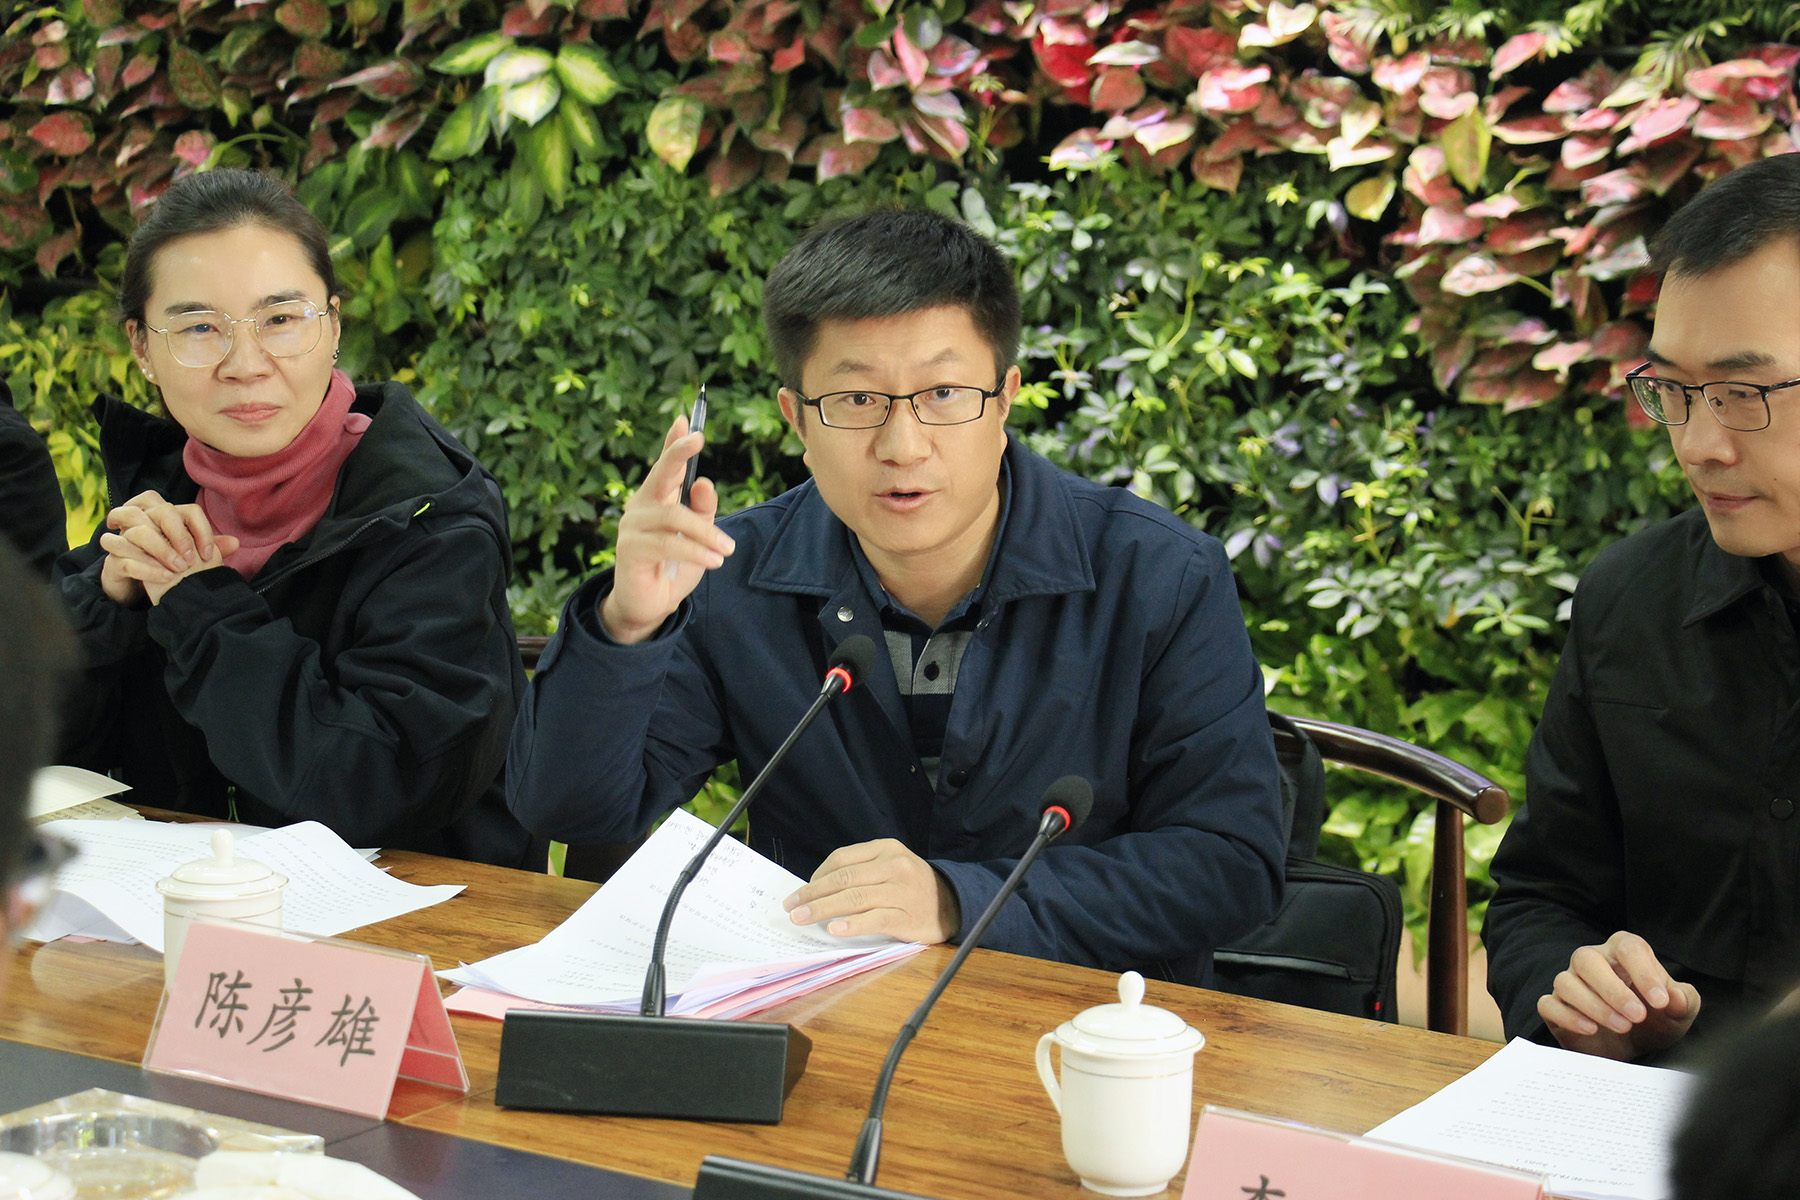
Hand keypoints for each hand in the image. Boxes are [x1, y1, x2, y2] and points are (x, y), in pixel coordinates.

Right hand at [97, 491, 239, 605]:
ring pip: (137, 529)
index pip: (185, 510)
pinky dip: (145, 567)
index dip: (200, 529)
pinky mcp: (112, 559)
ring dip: (160, 549)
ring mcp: (124, 538)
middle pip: (160, 511)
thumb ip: (210, 549)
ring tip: (177, 569)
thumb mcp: (190, 556)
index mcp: (165, 518)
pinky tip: (164, 578)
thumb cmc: (167, 565)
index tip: (207, 554)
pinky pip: (122, 555)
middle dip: (179, 535)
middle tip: (191, 560)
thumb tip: (236, 542)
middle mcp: (143, 522)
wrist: (136, 587)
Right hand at [599, 415, 734, 642]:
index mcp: (656, 497)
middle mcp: (640, 506)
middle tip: (697, 438)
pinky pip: (669, 543)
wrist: (650, 605)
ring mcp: (632, 526)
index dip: (674, 442)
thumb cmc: (674, 565)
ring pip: (674, 517)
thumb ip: (703, 510)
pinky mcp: (630, 549)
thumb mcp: (698, 535)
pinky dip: (695, 550)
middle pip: (660, 474)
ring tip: (727, 549)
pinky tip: (714, 560)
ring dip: (706, 532)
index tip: (686, 419)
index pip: (665, 464)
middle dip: (678, 453)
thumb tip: (705, 481)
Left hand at [782, 839, 960, 942]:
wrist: (952, 903)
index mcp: (886, 848)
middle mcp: (894, 865)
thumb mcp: (889, 866)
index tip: (799, 893)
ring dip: (823, 909)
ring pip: (854, 898)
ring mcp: (901, 891)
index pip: (841, 859)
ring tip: (802, 919)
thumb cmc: (911, 887)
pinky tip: (835, 930)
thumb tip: (816, 890)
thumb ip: (860, 872)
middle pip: (844, 879)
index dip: (816, 876)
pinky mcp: (907, 916)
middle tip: (791, 907)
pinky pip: (874, 919)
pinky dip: (852, 925)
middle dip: (812, 894)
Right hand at [1538, 931, 1701, 1060]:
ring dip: (1594, 1005)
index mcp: (1622, 953)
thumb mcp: (1678, 1013)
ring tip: (1622, 1027)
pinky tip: (1591, 1030)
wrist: (1633, 1047)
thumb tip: (1673, 997)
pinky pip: (1549, 1005)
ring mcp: (1570, 983)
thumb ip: (1683, 1001)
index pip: (1628, 947)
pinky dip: (1568, 1017)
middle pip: (1587, 958)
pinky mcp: (1555, 1007)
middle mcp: (1592, 961)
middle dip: (1613, 989)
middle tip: (1638, 1016)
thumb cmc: (1655, 1020)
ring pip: (1565, 982)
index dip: (1643, 972)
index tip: (1660, 1001)